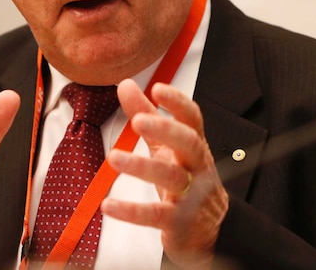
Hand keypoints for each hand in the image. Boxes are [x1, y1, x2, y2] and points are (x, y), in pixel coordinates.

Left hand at [103, 79, 228, 269]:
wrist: (206, 231)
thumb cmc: (185, 180)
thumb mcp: (165, 147)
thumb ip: (146, 115)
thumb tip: (126, 84)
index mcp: (193, 146)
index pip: (192, 119)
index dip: (178, 103)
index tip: (158, 89)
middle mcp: (196, 167)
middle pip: (189, 143)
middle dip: (166, 130)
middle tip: (139, 121)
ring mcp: (191, 195)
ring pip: (172, 177)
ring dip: (142, 166)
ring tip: (113, 158)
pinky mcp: (178, 221)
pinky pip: (155, 215)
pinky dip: (131, 211)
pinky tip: (109, 205)